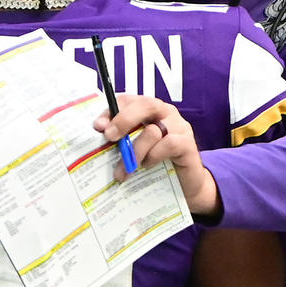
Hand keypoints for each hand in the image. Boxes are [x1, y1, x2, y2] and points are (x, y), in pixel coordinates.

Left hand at [93, 94, 221, 216]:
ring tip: (126, 169)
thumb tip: (99, 140)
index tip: (98, 126)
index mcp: (148, 110)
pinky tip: (148, 165)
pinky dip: (154, 155)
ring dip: (135, 151)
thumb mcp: (134, 150)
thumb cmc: (155, 164)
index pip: (129, 100)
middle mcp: (165, 113)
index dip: (112, 110)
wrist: (185, 186)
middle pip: (145, 104)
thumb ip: (120, 141)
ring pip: (153, 130)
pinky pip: (169, 143)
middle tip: (110, 137)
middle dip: (123, 119)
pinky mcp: (188, 143)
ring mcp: (179, 127)